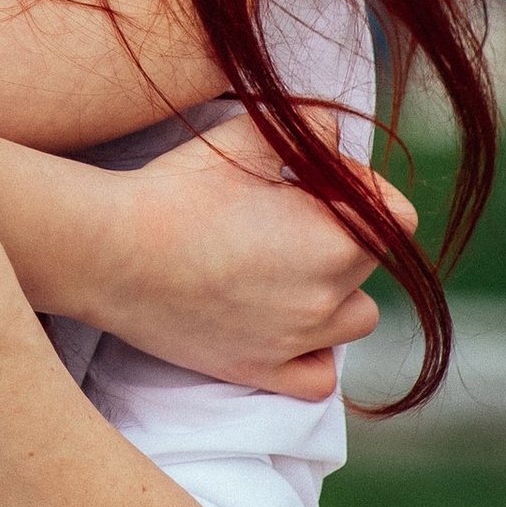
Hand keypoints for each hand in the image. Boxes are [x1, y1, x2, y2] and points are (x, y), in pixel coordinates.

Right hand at [95, 114, 415, 400]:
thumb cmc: (175, 190)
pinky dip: (312, 354)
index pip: (393, 215)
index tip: (311, 177)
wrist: (112, 250)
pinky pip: (319, 377)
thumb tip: (335, 132)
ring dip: (335, 294)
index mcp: (333, 239)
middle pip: (369, 262)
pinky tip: (284, 324)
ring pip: (355, 320)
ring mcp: (297, 341)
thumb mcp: (243, 138)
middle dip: (338, 232)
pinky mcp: (261, 370)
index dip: (360, 188)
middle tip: (278, 210)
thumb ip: (307, 128)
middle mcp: (327, 298)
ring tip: (284, 267)